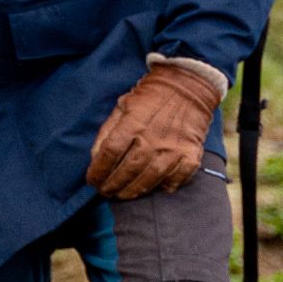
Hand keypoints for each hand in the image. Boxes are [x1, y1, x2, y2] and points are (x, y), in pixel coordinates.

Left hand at [84, 63, 222, 198]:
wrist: (187, 87)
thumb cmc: (150, 98)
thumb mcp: (122, 106)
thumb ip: (108, 131)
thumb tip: (96, 158)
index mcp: (133, 123)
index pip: (110, 153)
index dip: (98, 170)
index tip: (92, 180)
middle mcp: (153, 138)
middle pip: (128, 170)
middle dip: (112, 185)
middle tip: (105, 191)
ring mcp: (173, 149)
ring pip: (149, 179)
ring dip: (133, 191)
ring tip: (123, 194)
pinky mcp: (190, 155)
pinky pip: (175, 179)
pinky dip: (164, 186)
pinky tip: (155, 187)